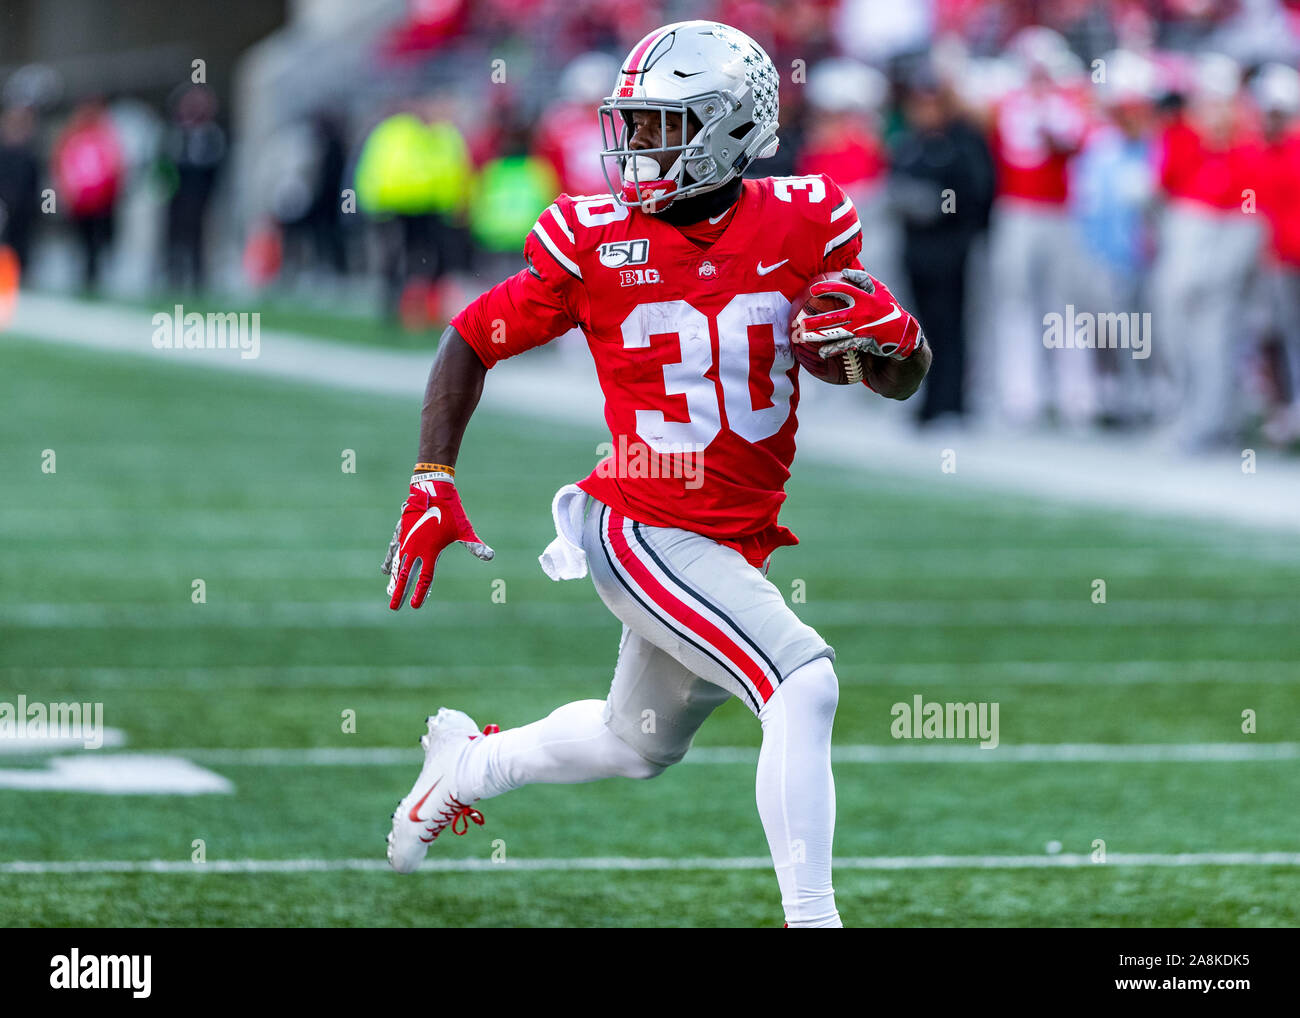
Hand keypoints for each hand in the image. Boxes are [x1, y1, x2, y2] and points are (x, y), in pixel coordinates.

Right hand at [382, 467, 493, 610]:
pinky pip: (393, 550)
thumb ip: (475, 546)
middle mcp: (416, 548)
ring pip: (398, 564)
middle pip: (405, 576)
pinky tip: (386, 570)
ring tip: (390, 592)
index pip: (424, 579)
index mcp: (431, 551)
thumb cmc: (451, 511)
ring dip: (394, 579)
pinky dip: (390, 561)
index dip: (419, 594)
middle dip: (399, 592)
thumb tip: (490, 557)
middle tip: (394, 608)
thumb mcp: (465, 530)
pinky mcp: (401, 531)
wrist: (432, 488)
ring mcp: (406, 540)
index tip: (414, 607)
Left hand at [800, 268, 923, 360]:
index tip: (812, 289)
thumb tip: (844, 271)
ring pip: (837, 332)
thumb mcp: (881, 291)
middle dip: (816, 319)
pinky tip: (821, 352)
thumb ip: (864, 280)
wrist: (904, 334)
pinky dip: (833, 349)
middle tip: (799, 320)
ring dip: (818, 335)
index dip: (828, 289)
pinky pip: (846, 346)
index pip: (844, 290)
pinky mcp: (865, 342)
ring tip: (802, 336)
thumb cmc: (889, 309)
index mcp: (867, 297)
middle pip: (835, 315)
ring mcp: (864, 328)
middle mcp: (864, 313)